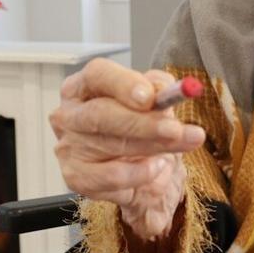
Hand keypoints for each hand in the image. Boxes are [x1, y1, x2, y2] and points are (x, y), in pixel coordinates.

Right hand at [50, 58, 205, 240]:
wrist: (138, 169)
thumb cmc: (139, 126)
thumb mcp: (153, 101)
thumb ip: (159, 90)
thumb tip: (163, 89)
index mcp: (84, 86)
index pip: (97, 75)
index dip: (123, 84)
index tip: (150, 96)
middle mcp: (70, 115)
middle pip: (100, 114)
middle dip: (143, 123)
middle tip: (176, 129)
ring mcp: (70, 147)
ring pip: (111, 146)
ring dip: (154, 147)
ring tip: (183, 144)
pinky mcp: (76, 177)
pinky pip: (112, 177)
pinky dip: (141, 173)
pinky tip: (158, 167)